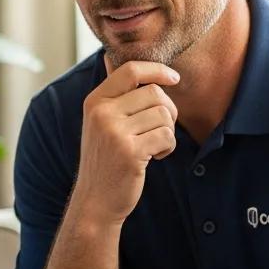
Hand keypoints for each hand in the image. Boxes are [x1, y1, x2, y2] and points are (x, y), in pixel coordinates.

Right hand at [71, 61, 179, 225]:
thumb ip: (118, 98)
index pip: (131, 70)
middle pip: (154, 92)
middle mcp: (101, 113)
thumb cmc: (106, 161)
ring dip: (167, 132)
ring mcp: (114, 132)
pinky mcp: (130, 152)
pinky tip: (155, 157)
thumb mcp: (101, 124)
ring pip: (163, 115)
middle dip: (168, 110)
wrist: (95, 201)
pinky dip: (168, 147)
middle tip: (161, 128)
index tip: (174, 78)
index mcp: (95, 102)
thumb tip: (138, 67)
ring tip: (154, 146)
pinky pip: (166, 135)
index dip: (157, 70)